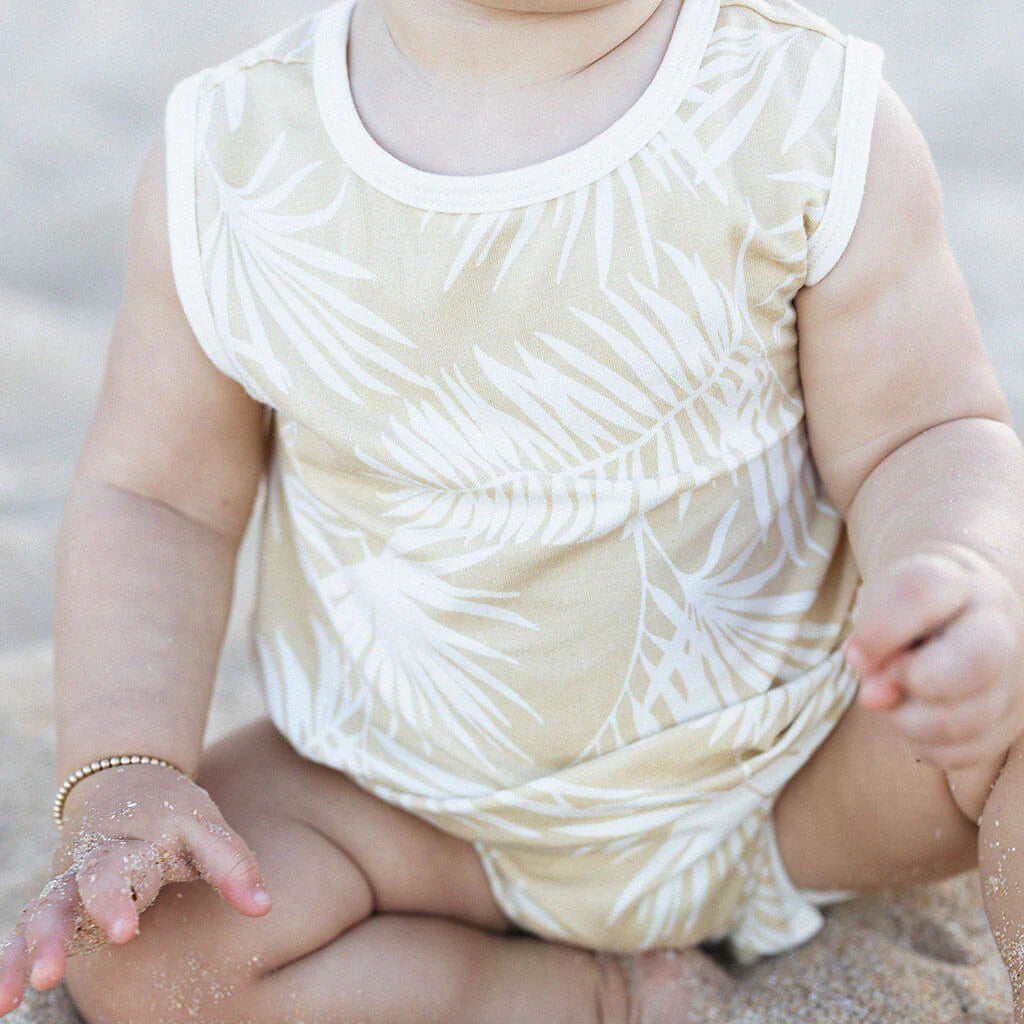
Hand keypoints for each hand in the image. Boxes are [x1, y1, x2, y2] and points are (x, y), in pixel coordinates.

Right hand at [0, 762, 270, 1015]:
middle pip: (91, 880)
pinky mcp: (53, 900)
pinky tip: (3, 999)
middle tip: (99, 942)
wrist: (122, 781)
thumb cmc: (173, 815)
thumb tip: (264, 907)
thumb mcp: (206, 827)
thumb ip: (233, 865)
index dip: (125, 898)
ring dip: (39, 943)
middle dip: (92, 913)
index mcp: (141, 837)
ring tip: (36, 982)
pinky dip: (9, 961)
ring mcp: (71, 878)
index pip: (135, 863)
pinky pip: (25, 929)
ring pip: (49, 907)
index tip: (123, 931)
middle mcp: (101, 856)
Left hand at [845, 545, 1023, 770]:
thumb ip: (873, 642)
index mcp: (957, 581)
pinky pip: (964, 752)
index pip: (923, 591)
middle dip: (917, 680)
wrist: (959, 612)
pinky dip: (925, 745)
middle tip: (882, 684)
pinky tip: (916, 718)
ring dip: (909, 721)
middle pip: (977, 659)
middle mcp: (999, 624)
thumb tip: (875, 696)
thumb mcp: (880, 609)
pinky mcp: (1010, 722)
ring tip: (892, 701)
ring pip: (967, 719)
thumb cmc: (906, 611)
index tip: (854, 655)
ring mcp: (1014, 676)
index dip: (880, 630)